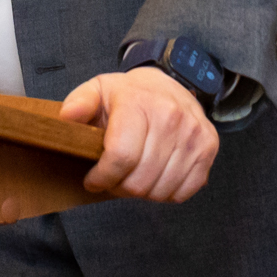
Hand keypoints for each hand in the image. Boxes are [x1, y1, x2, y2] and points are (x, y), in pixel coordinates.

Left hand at [58, 66, 218, 202]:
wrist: (170, 84)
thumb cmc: (130, 95)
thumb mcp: (98, 90)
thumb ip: (79, 103)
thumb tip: (67, 116)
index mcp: (139, 102)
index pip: (120, 157)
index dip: (102, 177)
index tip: (93, 179)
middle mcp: (171, 116)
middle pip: (139, 181)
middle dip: (119, 187)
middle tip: (114, 178)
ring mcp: (193, 133)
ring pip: (160, 191)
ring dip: (142, 191)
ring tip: (133, 175)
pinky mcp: (208, 147)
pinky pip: (183, 192)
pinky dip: (166, 192)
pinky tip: (155, 175)